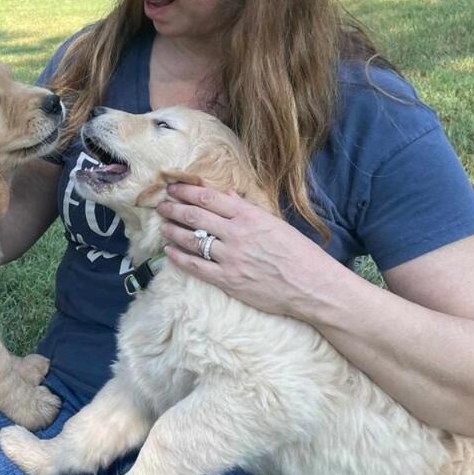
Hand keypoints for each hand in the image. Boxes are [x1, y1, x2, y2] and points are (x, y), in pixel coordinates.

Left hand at [156, 183, 337, 319]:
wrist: (312, 286)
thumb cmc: (299, 253)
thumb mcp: (275, 223)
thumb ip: (247, 208)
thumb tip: (226, 193)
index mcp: (248, 216)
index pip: (208, 198)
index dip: (186, 191)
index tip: (173, 188)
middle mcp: (236, 234)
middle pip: (195, 216)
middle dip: (173, 208)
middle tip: (161, 205)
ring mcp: (230, 258)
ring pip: (191, 240)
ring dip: (173, 231)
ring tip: (164, 226)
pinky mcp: (228, 281)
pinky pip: (196, 267)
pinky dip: (179, 258)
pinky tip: (170, 252)